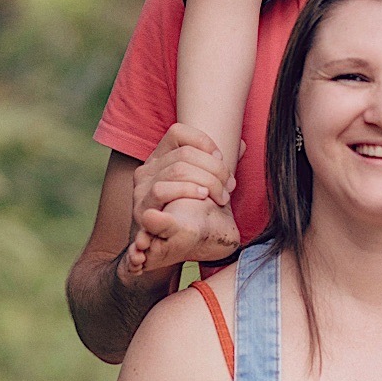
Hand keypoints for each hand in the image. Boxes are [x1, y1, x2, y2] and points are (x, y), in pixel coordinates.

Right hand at [120, 126, 243, 276]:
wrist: (162, 248)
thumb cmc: (186, 213)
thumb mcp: (200, 184)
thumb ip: (216, 165)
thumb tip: (240, 144)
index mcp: (160, 157)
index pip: (178, 132)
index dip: (204, 141)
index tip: (221, 159)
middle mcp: (147, 168)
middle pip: (185, 154)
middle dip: (215, 169)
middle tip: (229, 187)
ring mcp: (141, 187)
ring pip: (177, 170)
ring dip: (207, 182)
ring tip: (220, 197)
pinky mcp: (141, 208)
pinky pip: (162, 190)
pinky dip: (187, 191)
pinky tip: (203, 198)